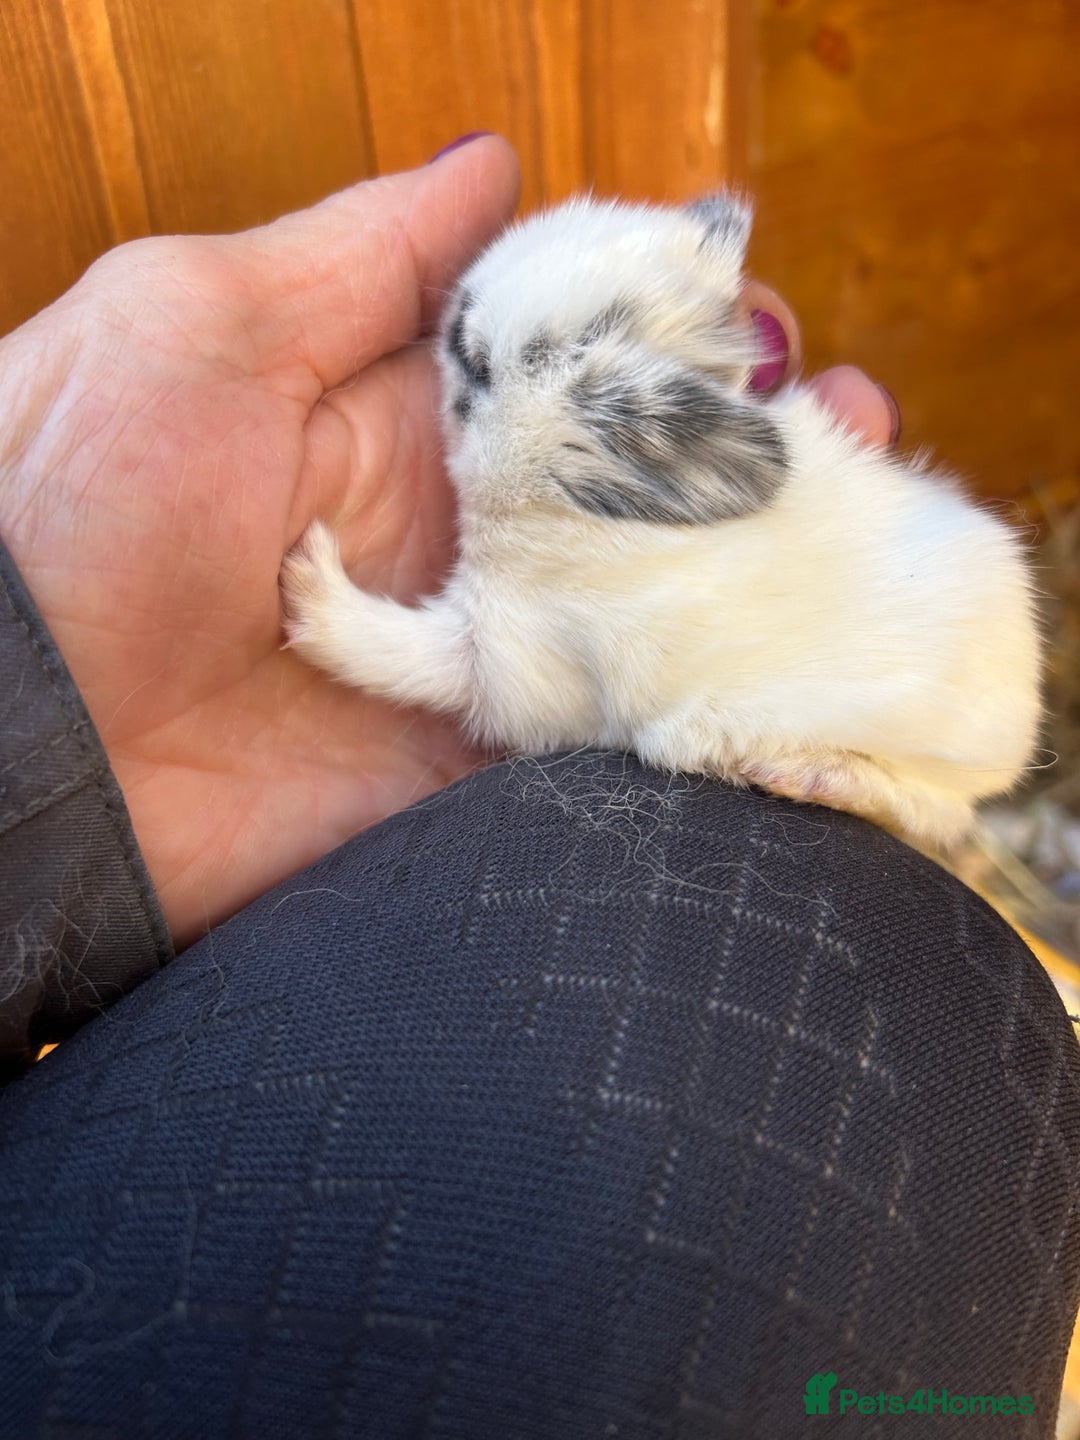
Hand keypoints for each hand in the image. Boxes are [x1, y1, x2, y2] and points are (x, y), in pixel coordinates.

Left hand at [0, 139, 898, 946]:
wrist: (16, 751)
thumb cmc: (64, 504)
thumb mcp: (197, 324)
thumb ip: (360, 254)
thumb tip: (491, 164)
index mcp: (389, 415)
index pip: (564, 360)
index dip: (665, 332)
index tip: (749, 311)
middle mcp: (447, 533)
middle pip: (629, 482)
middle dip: (742, 444)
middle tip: (840, 417)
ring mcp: (471, 657)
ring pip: (645, 603)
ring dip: (755, 561)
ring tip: (861, 511)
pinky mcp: (474, 775)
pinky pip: (608, 733)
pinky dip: (701, 693)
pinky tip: (791, 647)